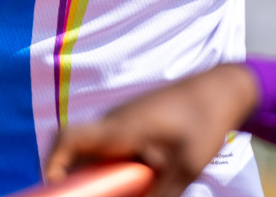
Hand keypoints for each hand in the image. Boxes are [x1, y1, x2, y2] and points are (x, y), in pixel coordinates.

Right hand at [45, 64, 260, 196]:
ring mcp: (123, 119)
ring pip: (96, 150)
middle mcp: (114, 121)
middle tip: (88, 194)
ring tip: (119, 187)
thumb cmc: (205, 122)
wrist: (223, 88)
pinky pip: (112, 145)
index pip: (68, 139)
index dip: (52, 163)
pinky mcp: (135, 122)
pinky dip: (115, 164)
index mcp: (120, 128)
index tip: (53, 187)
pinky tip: (137, 177)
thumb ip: (162, 195)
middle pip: (77, 151)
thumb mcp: (186, 168)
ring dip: (101, 172)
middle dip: (77, 178)